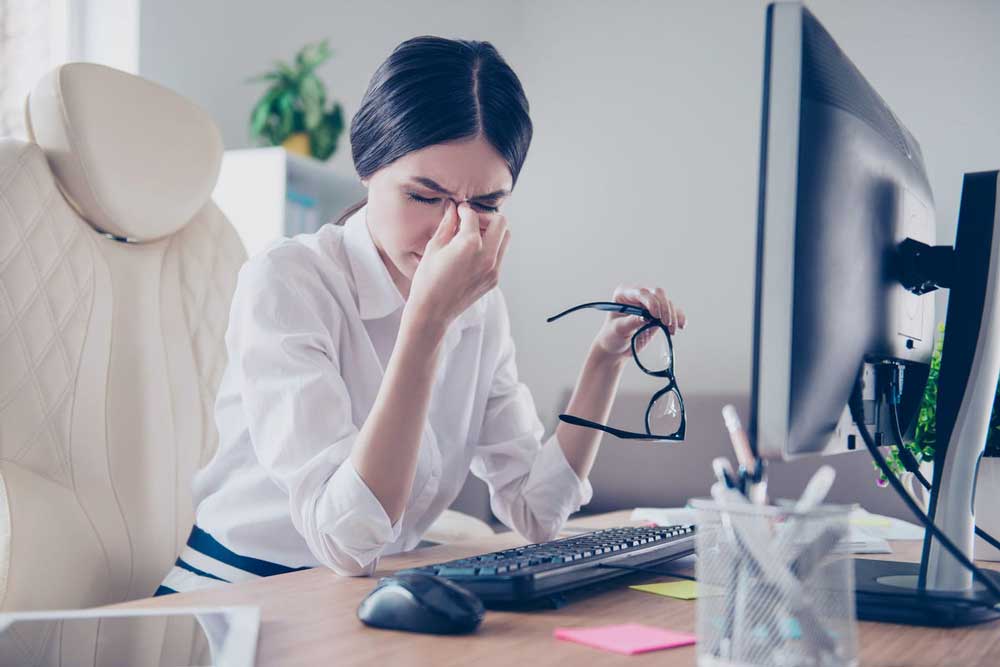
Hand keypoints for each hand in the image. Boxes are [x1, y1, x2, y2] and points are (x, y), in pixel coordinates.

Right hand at [405, 200, 510, 328]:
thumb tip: (453, 207)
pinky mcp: (494, 280)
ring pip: (505, 238)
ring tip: (471, 238)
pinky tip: (472, 254)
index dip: (464, 210)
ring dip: (491, 232)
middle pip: (500, 222)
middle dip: (485, 218)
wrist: (432, 312)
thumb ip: (447, 224)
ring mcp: (493, 269)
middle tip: (469, 223)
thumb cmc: (427, 279)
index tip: (458, 211)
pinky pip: (499, 255)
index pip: (474, 215)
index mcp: (470, 244)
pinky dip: (490, 248)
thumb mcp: (434, 247)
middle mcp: (487, 256)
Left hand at [592, 284, 685, 359]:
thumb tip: (645, 317)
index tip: (656, 316)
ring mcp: (650, 303)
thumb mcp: (618, 330)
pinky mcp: (659, 313)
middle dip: (664, 307)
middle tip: (666, 324)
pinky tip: (682, 325)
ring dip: (673, 315)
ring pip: (667, 302)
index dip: (651, 302)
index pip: (641, 292)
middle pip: (657, 293)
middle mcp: (638, 294)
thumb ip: (631, 322)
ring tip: (672, 330)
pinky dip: (679, 317)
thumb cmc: (612, 336)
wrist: (617, 348)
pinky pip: (673, 311)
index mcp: (624, 293)